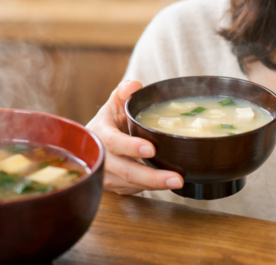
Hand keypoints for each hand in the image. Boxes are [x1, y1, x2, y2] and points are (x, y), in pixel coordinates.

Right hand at [86, 80, 183, 194]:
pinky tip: (167, 183)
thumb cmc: (110, 121)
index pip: (114, 142)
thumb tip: (134, 85)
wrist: (96, 143)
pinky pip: (134, 190)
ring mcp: (106, 176)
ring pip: (132, 184)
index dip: (131, 146)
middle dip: (152, 177)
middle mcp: (101, 159)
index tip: (152, 149)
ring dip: (156, 185)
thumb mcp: (114, 103)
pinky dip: (152, 188)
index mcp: (100, 134)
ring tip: (178, 182)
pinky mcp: (115, 187)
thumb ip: (123, 92)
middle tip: (177, 179)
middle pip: (127, 171)